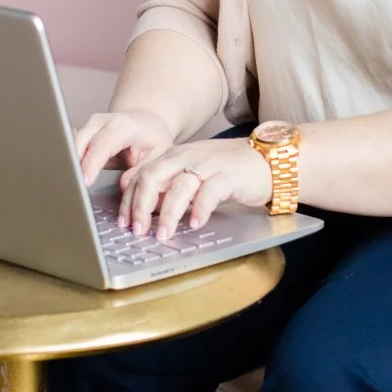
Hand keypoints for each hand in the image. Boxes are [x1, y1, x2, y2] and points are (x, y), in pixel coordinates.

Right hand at [74, 109, 175, 185]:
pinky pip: (71, 145)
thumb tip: (123, 185)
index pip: (101, 145)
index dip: (91, 164)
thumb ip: (140, 170)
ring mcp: (89, 124)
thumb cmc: (152, 139)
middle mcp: (102, 121)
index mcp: (123, 125)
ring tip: (73, 185)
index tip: (85, 182)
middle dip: (75, 165)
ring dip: (70, 164)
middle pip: (80, 142)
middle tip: (75, 189)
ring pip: (71, 143)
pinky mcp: (82, 131)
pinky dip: (70, 161)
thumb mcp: (157, 154)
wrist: (146, 122)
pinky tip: (72, 177)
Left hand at [118, 136, 273, 239]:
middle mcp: (186, 157)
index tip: (124, 222)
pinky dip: (200, 209)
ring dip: (168, 213)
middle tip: (137, 230)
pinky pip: (210, 192)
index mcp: (173, 156)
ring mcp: (208, 165)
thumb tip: (145, 208)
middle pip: (153, 177)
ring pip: (179, 186)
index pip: (141, 175)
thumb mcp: (192, 174)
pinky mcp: (229, 176)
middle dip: (141, 206)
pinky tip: (195, 224)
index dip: (128, 200)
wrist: (266, 160)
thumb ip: (168, 186)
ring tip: (163, 234)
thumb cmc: (227, 170)